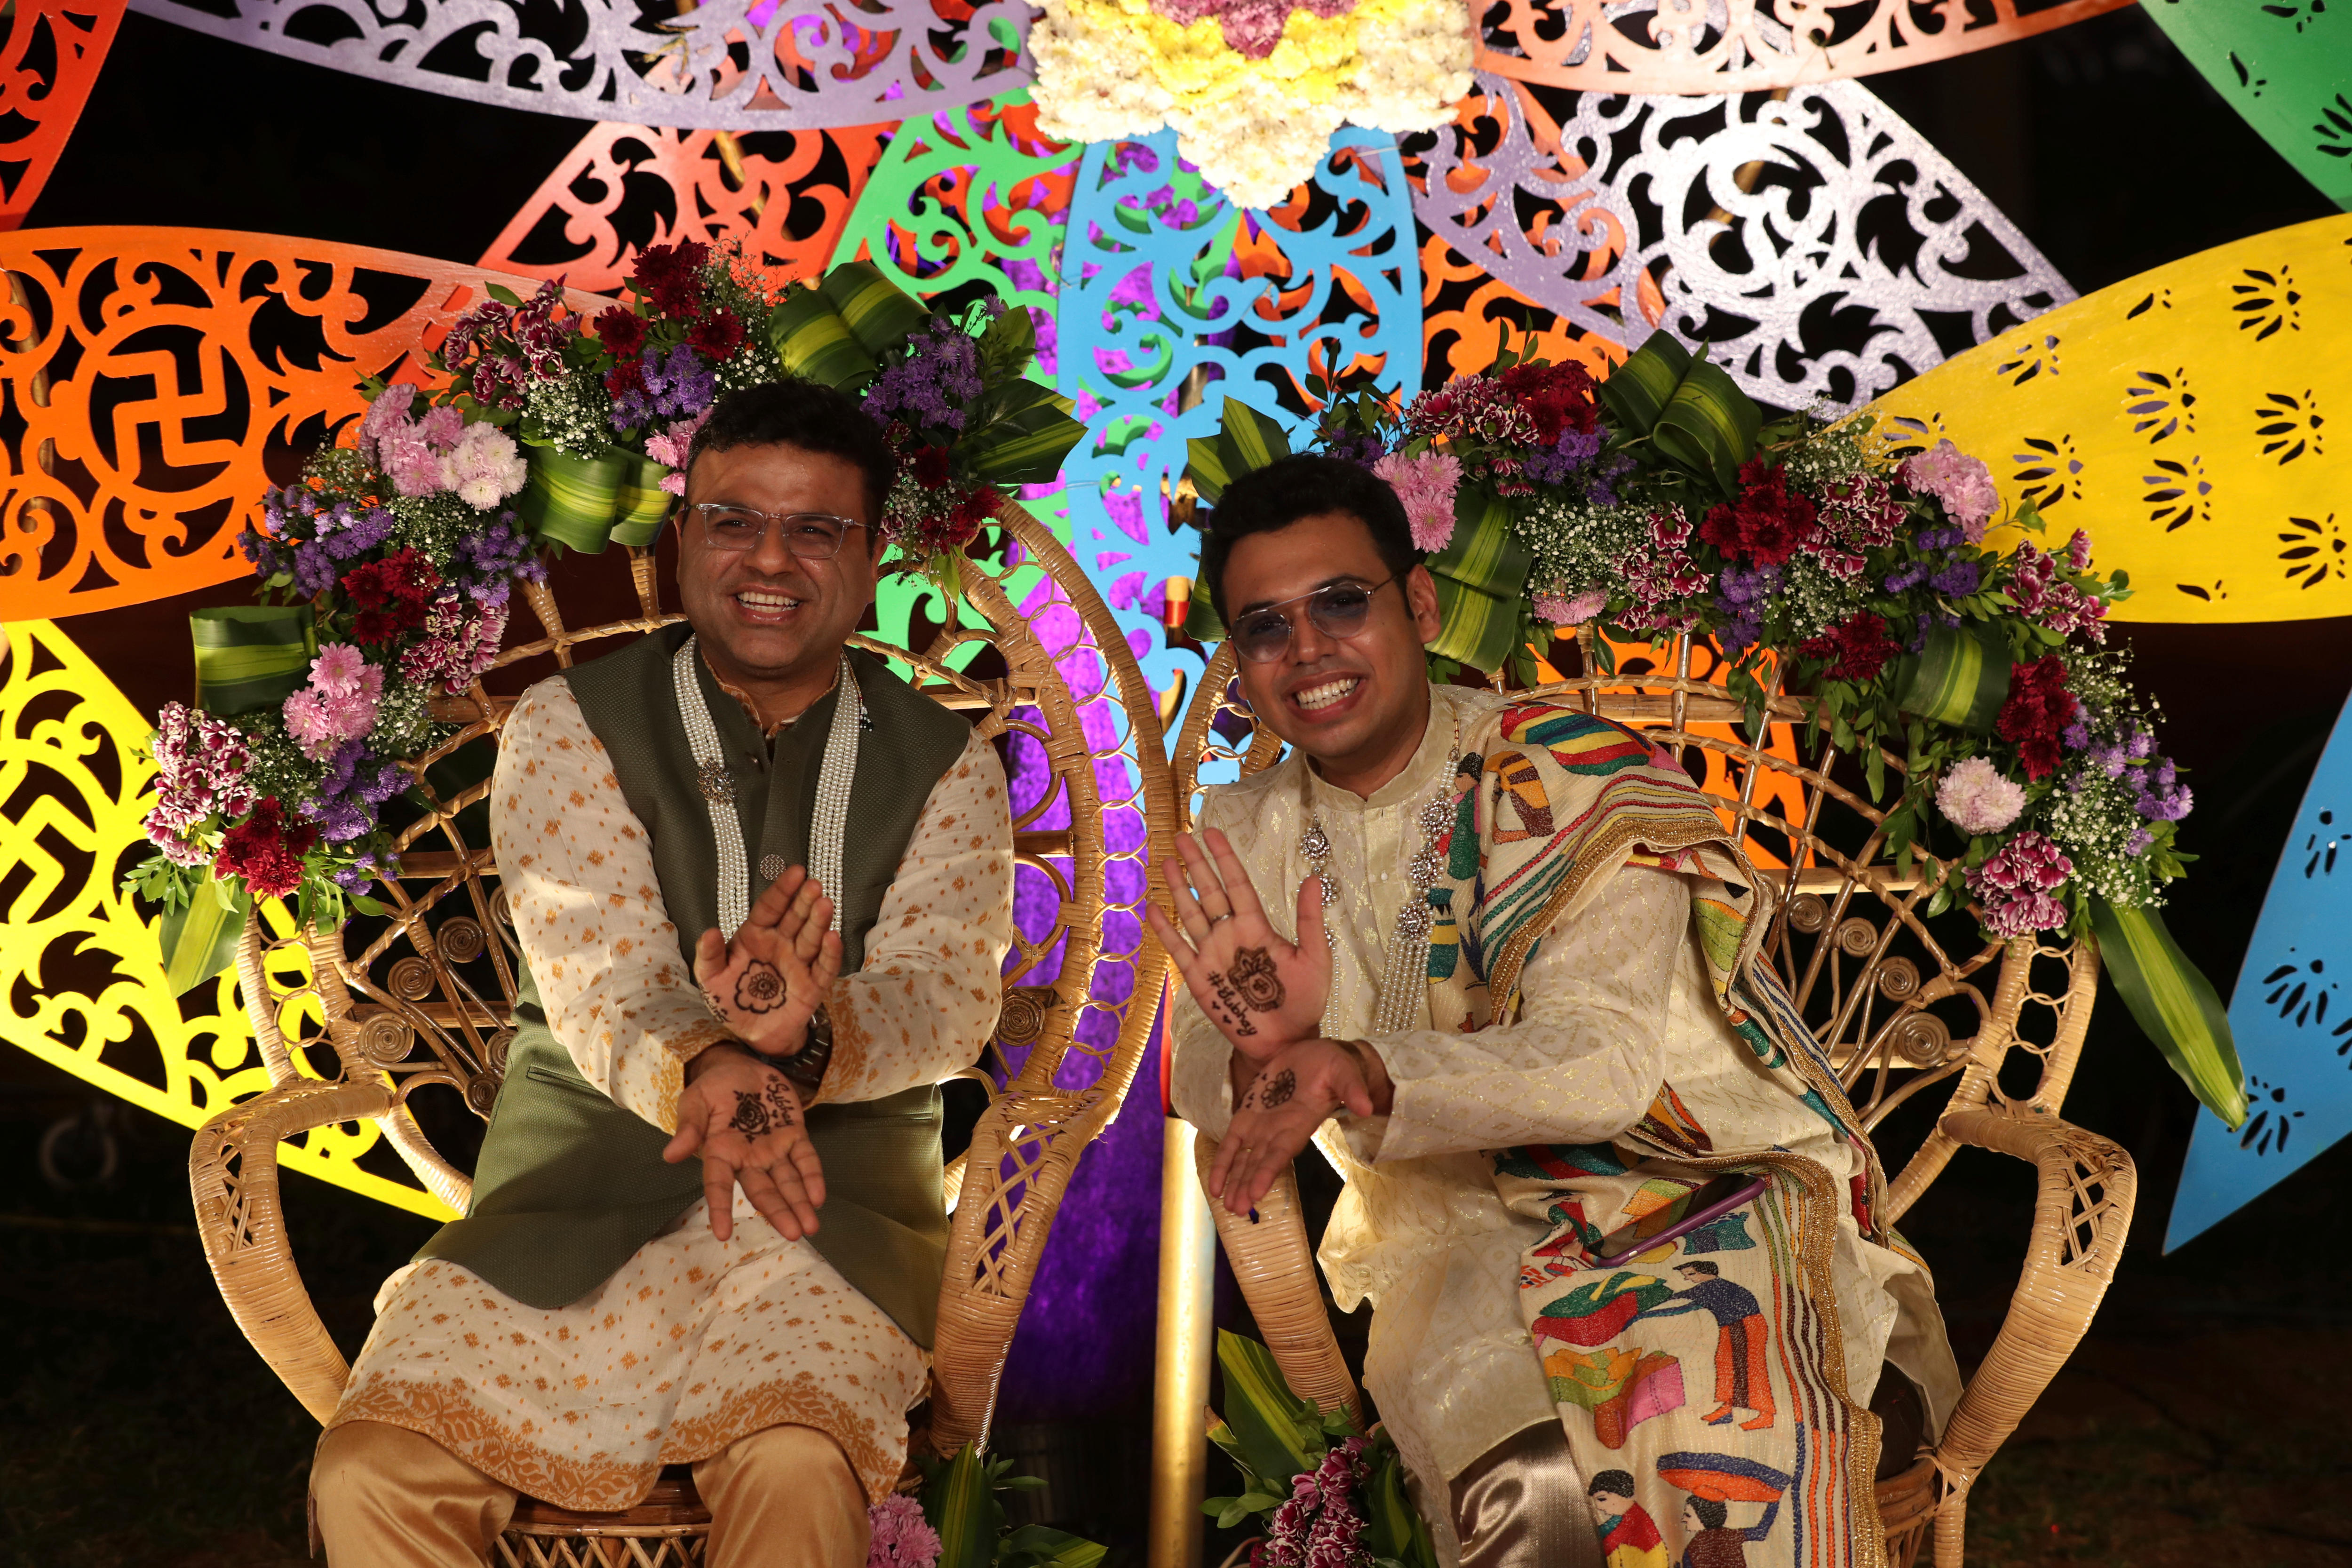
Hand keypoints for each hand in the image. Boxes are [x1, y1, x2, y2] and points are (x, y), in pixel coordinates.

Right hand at [664, 1043, 824, 1243]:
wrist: (742, 1065)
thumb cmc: (715, 1087)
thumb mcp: (695, 1101)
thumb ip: (689, 1127)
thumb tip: (672, 1155)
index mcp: (720, 1152)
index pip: (719, 1185)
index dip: (720, 1208)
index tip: (722, 1234)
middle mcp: (748, 1159)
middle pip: (762, 1191)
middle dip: (778, 1212)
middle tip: (793, 1235)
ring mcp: (773, 1149)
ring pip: (787, 1181)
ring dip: (799, 1203)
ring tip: (811, 1227)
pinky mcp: (794, 1135)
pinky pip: (805, 1159)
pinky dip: (813, 1177)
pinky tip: (819, 1197)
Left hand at [693, 865, 842, 1056]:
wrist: (751, 1035)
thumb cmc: (730, 1000)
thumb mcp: (710, 978)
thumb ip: (709, 955)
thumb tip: (709, 931)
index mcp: (756, 936)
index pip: (770, 907)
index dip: (782, 890)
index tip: (795, 871)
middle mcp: (781, 944)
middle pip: (794, 918)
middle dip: (804, 901)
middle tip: (813, 885)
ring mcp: (799, 963)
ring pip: (811, 938)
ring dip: (818, 921)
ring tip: (825, 904)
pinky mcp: (813, 985)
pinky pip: (824, 967)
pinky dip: (830, 953)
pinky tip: (832, 938)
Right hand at [1145, 828, 1330, 1065]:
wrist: (1286, 1042)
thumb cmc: (1303, 1003)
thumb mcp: (1315, 959)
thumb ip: (1310, 920)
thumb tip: (1314, 878)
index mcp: (1257, 927)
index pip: (1237, 884)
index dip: (1224, 858)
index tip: (1212, 832)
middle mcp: (1231, 936)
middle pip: (1209, 892)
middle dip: (1196, 864)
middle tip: (1182, 836)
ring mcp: (1212, 955)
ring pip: (1190, 914)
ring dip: (1178, 888)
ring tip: (1166, 861)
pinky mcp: (1199, 979)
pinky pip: (1178, 949)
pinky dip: (1164, 930)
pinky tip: (1152, 909)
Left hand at [1208, 1039, 1377, 1215]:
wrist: (1315, 1053)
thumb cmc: (1333, 1065)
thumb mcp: (1344, 1072)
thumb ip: (1352, 1090)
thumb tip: (1366, 1107)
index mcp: (1299, 1124)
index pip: (1281, 1152)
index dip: (1268, 1171)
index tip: (1257, 1193)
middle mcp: (1279, 1131)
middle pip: (1260, 1163)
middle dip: (1247, 1185)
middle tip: (1236, 1210)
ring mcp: (1261, 1124)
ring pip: (1244, 1158)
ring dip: (1234, 1181)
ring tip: (1225, 1207)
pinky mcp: (1248, 1114)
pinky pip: (1231, 1142)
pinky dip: (1222, 1162)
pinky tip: (1214, 1186)